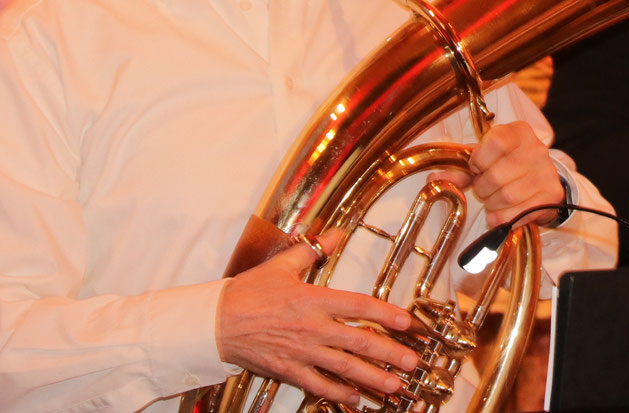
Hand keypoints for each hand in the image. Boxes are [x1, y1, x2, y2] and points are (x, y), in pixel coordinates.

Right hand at [216, 233, 417, 401]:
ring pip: (344, 368)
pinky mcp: (288, 370)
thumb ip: (313, 249)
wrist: (215, 322)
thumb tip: (335, 233)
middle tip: (413, 362)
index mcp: (313, 299)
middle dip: (389, 353)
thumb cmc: (247, 293)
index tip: (407, 322)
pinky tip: (355, 399)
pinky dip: (338, 393)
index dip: (386, 314)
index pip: (359, 306)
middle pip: (359, 342)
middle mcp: (311, 328)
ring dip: (372, 378)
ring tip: (395, 385)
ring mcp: (301, 352)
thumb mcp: (282, 265)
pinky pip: (318, 385)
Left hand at [439, 123, 564, 227]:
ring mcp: (546, 172)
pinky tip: (501, 213)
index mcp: (518, 132)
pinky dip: (503, 218)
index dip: (479, 161)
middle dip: (482, 188)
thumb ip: (461, 169)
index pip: (495, 143)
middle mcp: (536, 148)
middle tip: (484, 189)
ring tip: (493, 200)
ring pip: (507, 196)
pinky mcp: (552, 194)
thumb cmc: (507, 165)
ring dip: (492, 204)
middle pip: (496, 175)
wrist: (540, 179)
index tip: (477, 168)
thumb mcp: (485, 159)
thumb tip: (433, 179)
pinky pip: (519, 213)